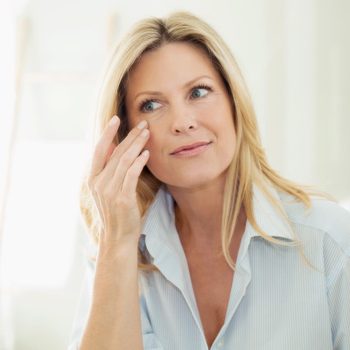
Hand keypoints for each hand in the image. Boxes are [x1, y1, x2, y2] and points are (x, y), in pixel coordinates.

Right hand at [87, 115, 149, 246]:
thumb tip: (117, 150)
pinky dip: (139, 162)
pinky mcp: (122, 197)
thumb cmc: (116, 213)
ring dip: (137, 145)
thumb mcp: (107, 191)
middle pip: (115, 153)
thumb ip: (109, 171)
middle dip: (130, 136)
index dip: (107, 133)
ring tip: (147, 134)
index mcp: (93, 179)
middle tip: (143, 124)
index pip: (99, 150)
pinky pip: (131, 174)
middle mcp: (98, 183)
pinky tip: (146, 153)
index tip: (115, 118)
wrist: (117, 237)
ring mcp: (109, 191)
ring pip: (124, 160)